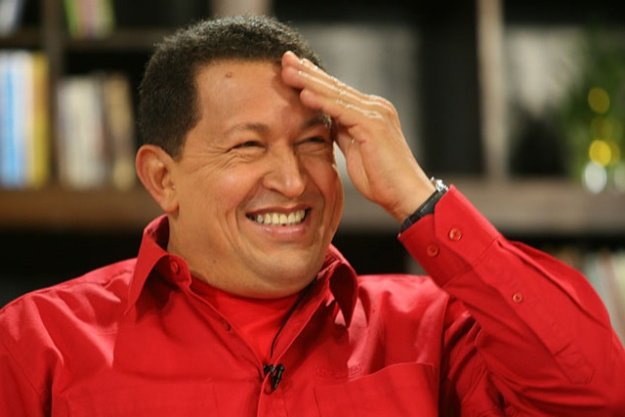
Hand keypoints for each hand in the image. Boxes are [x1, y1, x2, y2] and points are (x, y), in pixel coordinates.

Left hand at [280, 51, 434, 221]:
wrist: (405, 195)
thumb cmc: (381, 179)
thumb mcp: (355, 150)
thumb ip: (342, 132)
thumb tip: (326, 122)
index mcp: (370, 111)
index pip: (337, 91)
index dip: (314, 78)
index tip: (293, 68)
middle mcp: (374, 107)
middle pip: (334, 86)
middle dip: (307, 72)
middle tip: (285, 58)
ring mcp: (375, 114)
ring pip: (335, 93)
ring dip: (309, 81)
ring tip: (288, 70)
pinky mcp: (373, 125)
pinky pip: (342, 110)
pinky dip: (322, 102)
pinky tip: (304, 94)